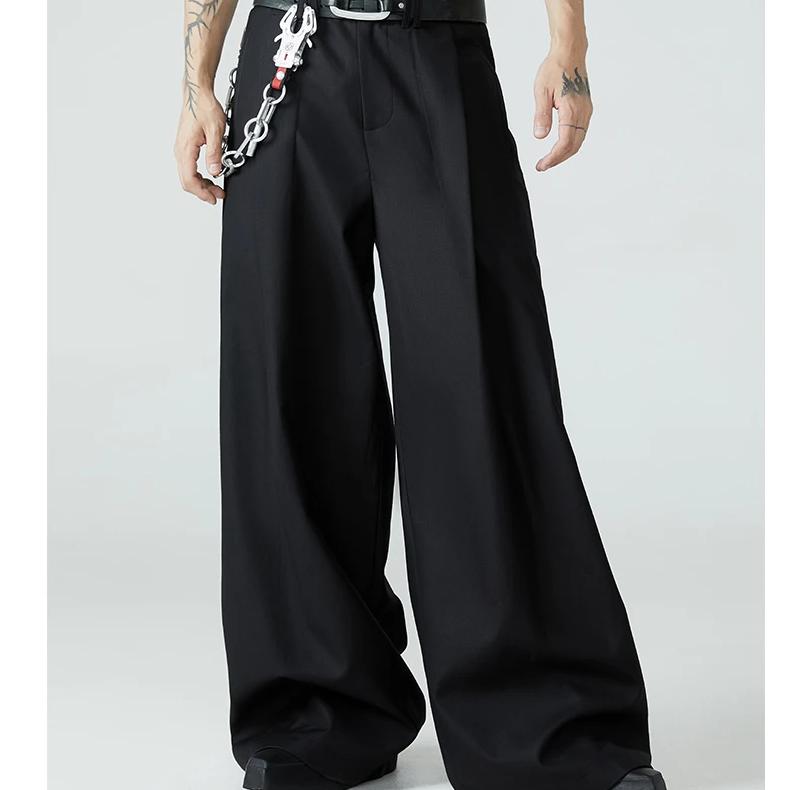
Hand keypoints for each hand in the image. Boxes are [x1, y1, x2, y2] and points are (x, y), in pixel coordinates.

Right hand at [174, 93, 226, 203]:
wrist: (197, 94)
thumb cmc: (204, 107)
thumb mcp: (215, 131)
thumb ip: (215, 153)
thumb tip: (215, 171)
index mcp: (185, 149)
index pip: (189, 179)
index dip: (202, 192)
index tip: (214, 198)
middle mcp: (179, 151)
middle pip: (186, 181)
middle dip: (202, 191)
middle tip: (218, 195)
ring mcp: (180, 149)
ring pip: (187, 176)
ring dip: (201, 185)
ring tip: (216, 188)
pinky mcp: (184, 147)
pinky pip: (188, 168)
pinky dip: (199, 176)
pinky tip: (209, 176)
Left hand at [533, 53, 592, 171]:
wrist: (570, 52)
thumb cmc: (554, 68)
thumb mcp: (541, 91)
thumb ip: (541, 115)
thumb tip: (539, 136)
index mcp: (572, 110)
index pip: (565, 143)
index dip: (553, 158)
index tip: (541, 165)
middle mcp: (583, 113)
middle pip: (574, 146)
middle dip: (558, 159)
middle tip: (542, 166)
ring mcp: (586, 111)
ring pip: (578, 140)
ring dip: (564, 153)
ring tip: (549, 159)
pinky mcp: (586, 109)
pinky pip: (580, 132)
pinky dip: (570, 143)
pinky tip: (559, 146)